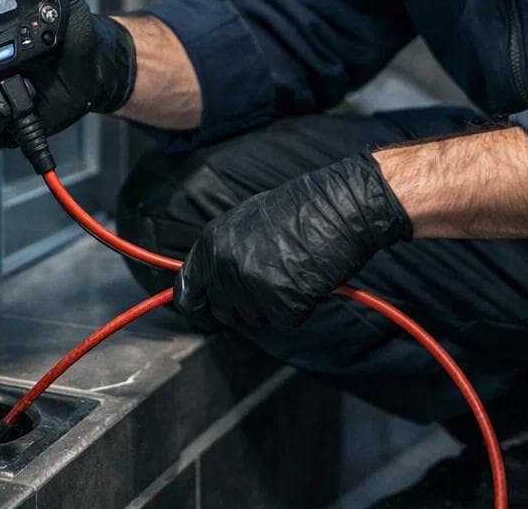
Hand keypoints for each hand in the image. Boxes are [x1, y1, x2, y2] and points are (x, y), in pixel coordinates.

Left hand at [173, 152, 411, 329]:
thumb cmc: (302, 208)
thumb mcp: (247, 221)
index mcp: (212, 243)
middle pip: (224, 311)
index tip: (208, 308)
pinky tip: (309, 279)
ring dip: (274, 303)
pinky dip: (300, 307)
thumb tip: (213, 280)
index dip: (200, 304)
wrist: (340, 207)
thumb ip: (225, 252)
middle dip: (247, 303)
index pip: (187, 293)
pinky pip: (285, 320)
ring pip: (255, 318)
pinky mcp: (281, 303)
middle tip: (274, 277)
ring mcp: (252, 286)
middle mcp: (225, 266)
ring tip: (294, 269)